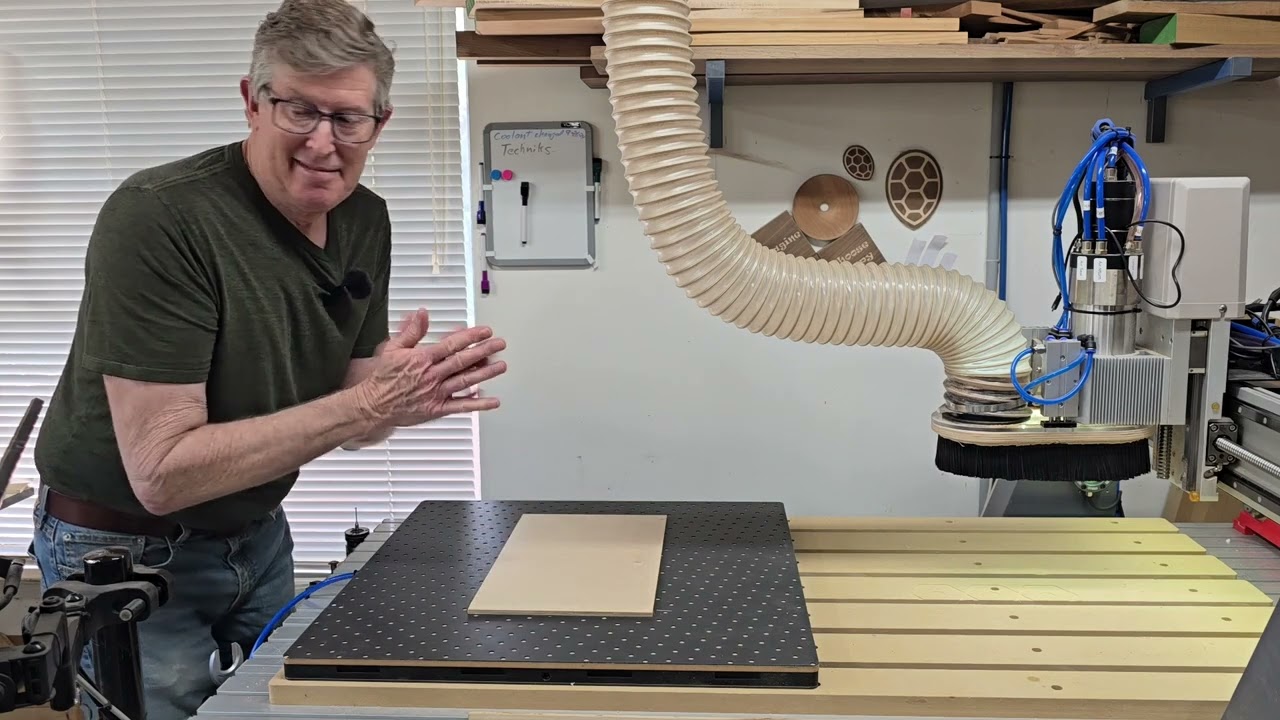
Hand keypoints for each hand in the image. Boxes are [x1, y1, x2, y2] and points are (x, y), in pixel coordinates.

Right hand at [358, 318, 506, 426]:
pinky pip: (461, 406)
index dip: (471, 336)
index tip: (485, 331)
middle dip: (484, 350)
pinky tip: (492, 400)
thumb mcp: (393, 349)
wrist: (374, 405)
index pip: (452, 344)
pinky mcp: (437, 409)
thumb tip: (422, 313)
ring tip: (501, 366)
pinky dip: (478, 404)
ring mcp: (437, 392)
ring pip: (466, 380)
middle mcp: (432, 375)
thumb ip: (411, 331)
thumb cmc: (383, 378)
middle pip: (463, 360)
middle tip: (499, 344)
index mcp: (423, 359)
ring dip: (486, 373)